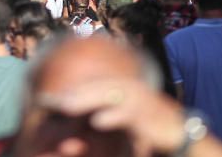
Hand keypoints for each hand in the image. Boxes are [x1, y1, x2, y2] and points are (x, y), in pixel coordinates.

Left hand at [34, 79, 190, 156]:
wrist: (180, 134)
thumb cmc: (149, 127)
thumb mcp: (123, 121)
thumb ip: (103, 117)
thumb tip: (84, 122)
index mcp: (119, 90)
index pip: (88, 88)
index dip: (66, 93)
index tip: (42, 101)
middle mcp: (127, 89)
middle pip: (94, 88)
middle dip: (70, 94)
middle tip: (46, 101)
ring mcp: (138, 100)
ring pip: (107, 95)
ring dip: (85, 100)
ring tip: (64, 106)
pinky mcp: (149, 115)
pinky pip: (129, 114)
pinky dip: (113, 116)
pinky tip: (98, 121)